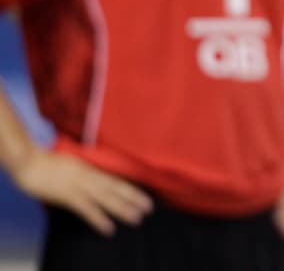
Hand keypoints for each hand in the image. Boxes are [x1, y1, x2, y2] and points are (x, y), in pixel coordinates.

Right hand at [12, 148, 151, 234]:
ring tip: (137, 218)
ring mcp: (79, 185)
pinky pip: (87, 209)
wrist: (29, 161)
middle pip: (115, 187)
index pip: (115, 179)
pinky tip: (109, 228)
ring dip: (122, 209)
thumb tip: (94, 181)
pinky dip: (99, 219)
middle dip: (133, 198)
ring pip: (106, 198)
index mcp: (90, 168)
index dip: (131, 187)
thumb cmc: (47, 164)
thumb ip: (84, 173)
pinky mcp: (68, 195)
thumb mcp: (72, 166)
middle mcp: (89, 175)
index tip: (145, 195)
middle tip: (149, 208)